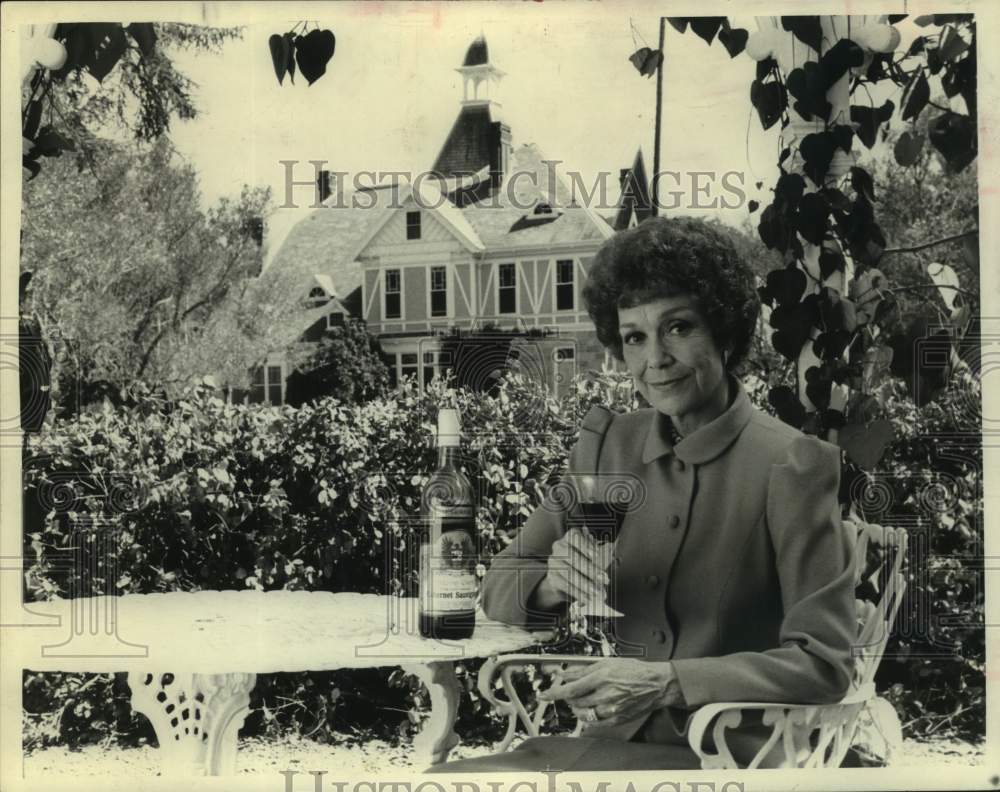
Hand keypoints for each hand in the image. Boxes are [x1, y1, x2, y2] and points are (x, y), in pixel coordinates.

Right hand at [535, 528, 606, 607]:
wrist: (566, 580)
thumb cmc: (584, 563)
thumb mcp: (595, 557)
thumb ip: (603, 553)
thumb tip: (611, 547)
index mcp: (571, 537)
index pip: (576, 537)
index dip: (586, 545)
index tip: (596, 553)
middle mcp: (560, 547)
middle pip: (572, 556)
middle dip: (590, 569)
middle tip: (604, 578)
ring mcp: (554, 562)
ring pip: (569, 572)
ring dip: (586, 584)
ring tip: (598, 592)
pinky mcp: (552, 577)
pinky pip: (565, 585)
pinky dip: (579, 593)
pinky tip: (588, 598)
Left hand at [538, 659, 682, 727]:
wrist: (655, 684)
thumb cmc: (632, 671)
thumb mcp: (606, 663)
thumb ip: (583, 670)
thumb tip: (564, 674)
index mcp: (601, 677)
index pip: (570, 688)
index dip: (554, 693)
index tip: (543, 695)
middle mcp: (605, 695)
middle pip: (575, 702)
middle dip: (568, 697)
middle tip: (572, 691)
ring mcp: (611, 710)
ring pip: (583, 713)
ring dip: (577, 707)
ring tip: (583, 699)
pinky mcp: (616, 720)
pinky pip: (595, 723)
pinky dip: (589, 717)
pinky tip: (592, 709)